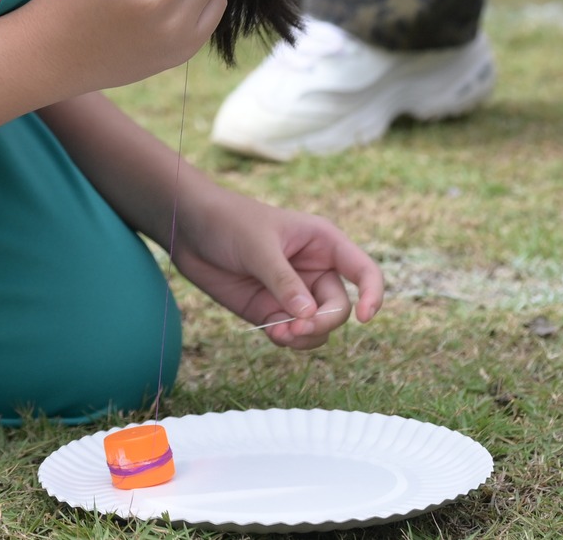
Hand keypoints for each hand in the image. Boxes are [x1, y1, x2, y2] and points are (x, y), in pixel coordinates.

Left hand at [169, 186, 383, 348]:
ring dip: (307, 337)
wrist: (189, 228)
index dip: (373, 294)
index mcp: (324, 243)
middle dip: (323, 322)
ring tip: (281, 334)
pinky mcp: (271, 311)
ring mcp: (294, 294)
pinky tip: (273, 335)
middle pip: (338, 308)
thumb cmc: (229, 222)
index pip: (364, 271)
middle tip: (298, 327)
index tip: (364, 317)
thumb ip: (284, 282)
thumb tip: (308, 317)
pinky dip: (289, 340)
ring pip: (319, 327)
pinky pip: (294, 335)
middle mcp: (314, 270)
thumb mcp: (258, 247)